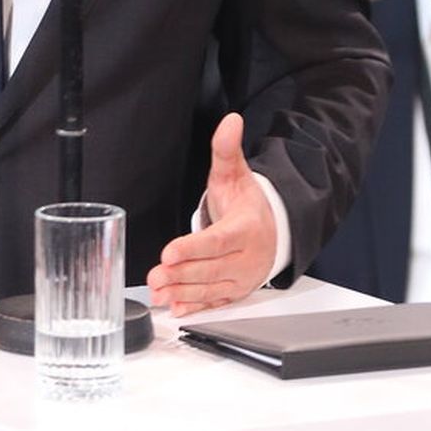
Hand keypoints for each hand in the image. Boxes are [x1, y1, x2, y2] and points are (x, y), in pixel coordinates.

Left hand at [146, 112, 277, 316]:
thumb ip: (226, 151)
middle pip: (210, 268)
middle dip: (181, 274)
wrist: (275, 232)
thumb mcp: (237, 175)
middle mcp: (246, 257)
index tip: (170, 252)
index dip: (194, 248)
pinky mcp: (234, 291)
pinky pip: (215, 302)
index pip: (218, 241)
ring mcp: (240, 278)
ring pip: (209, 288)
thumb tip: (230, 122)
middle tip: (156, 276)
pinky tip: (177, 308)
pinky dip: (195, 307)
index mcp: (246, 229)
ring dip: (182, 293)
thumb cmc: (248, 206)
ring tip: (159, 292)